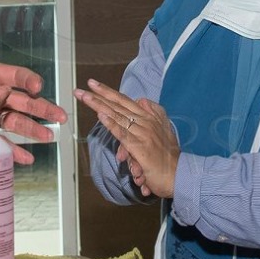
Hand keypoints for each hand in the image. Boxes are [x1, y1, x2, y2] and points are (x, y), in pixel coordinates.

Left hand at [0, 28, 63, 151]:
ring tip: (49, 137)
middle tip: (59, 116)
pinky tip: (25, 158)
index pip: (11, 76)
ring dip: (31, 129)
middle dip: (40, 108)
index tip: (36, 87)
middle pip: (19, 101)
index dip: (26, 80)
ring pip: (12, 121)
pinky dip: (10, 149)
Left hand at [76, 79, 180, 198]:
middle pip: (118, 104)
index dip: (108, 91)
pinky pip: (122, 132)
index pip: (125, 101)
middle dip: (98, 94)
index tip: (93, 84)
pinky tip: (99, 115)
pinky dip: (110, 123)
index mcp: (149, 117)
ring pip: (117, 115)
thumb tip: (142, 100)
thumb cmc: (168, 157)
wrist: (179, 174)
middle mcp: (146, 121)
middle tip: (80, 89)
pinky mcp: (140, 146)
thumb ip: (153, 113)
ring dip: (98, 105)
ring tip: (84, 96)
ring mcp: (142, 132)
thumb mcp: (163, 130)